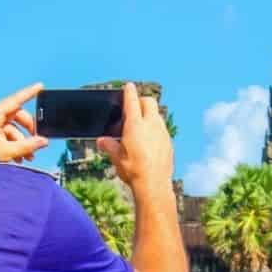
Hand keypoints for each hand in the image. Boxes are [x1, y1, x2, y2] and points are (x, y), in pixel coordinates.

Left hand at [0, 83, 48, 162]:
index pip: (14, 100)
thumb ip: (28, 146)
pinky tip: (18, 157)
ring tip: (27, 157)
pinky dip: (11, 143)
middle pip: (14, 116)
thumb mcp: (6, 152)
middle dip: (27, 130)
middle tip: (37, 140)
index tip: (40, 86)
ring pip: (10, 128)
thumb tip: (43, 141)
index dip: (29, 93)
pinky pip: (2, 134)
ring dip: (20, 141)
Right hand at [97, 83, 173, 197]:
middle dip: (141, 101)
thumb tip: (102, 141)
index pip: (132, 101)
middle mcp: (151, 125)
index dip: (129, 92)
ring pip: (157, 115)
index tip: (128, 86)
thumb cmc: (133, 170)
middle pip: (149, 102)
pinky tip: (148, 141)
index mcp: (135, 125)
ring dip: (148, 115)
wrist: (154, 185)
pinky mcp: (169, 142)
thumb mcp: (116, 158)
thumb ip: (109, 146)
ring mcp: (162, 133)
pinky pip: (162, 129)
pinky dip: (155, 128)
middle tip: (133, 108)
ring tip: (139, 126)